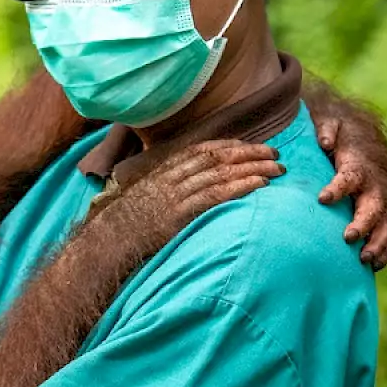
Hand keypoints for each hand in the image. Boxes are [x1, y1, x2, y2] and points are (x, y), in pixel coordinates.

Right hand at [113, 139, 283, 241]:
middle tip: (276, 154)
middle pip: (219, 158)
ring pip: (223, 173)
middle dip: (250, 153)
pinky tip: (260, 185)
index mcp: (165, 171)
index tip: (252, 145)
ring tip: (278, 169)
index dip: (231, 145)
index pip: (203, 150)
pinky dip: (241, 187)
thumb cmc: (127, 225)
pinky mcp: (181, 214)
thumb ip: (167, 189)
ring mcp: (177, 194)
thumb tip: (187, 189)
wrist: (108, 240)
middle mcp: (173, 177)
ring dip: (254, 168)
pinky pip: (217, 196)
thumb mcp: (146, 198)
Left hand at [312, 100, 386, 270]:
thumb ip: (326, 129)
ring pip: (386, 223)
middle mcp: (376, 185)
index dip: (337, 187)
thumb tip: (323, 141)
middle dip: (363, 222)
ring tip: (364, 259)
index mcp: (359, 166)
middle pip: (374, 205)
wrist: (363, 140)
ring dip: (377, 241)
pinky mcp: (386, 214)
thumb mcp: (332, 123)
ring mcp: (384, 201)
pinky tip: (375, 266)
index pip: (349, 177)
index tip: (323, 198)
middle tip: (348, 237)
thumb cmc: (341, 136)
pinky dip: (385, 250)